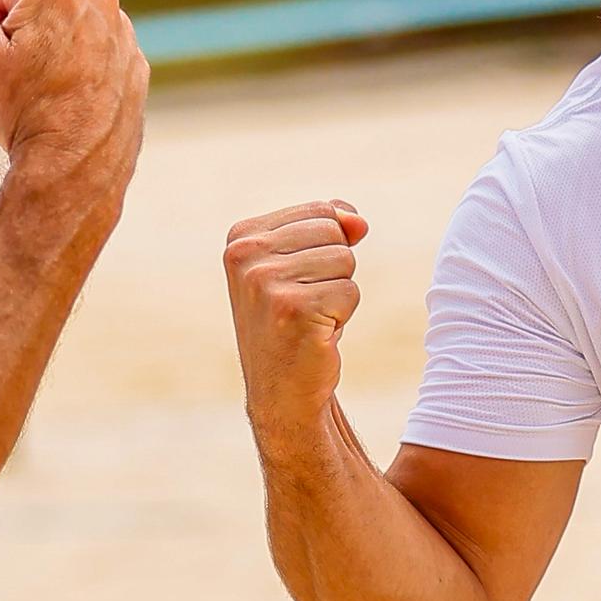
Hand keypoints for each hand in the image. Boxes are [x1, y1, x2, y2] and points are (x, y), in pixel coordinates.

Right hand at [0, 0, 146, 217]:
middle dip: (25, 38)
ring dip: (54, 55)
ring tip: (51, 92)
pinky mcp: (135, 63)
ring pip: (65, 35)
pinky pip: (93, 60)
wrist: (75, 165)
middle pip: (37, 9)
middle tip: (28, 78)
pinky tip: (74, 102)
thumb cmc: (24, 107)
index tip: (9, 64)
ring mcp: (124, 30)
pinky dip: (81, 76)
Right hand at [224, 200, 367, 452]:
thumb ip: (330, 227)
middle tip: (307, 302)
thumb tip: (358, 222)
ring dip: (339, 292)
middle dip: (335, 269)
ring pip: (345, 260)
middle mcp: (245, 256)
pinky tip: (315, 333)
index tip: (299, 280)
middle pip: (334, 231)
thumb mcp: (302, 263)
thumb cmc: (295, 321)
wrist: (282, 390)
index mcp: (241, 237)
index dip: (327, 247)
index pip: (322, 210)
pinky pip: (350, 291)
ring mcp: (265, 283)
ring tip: (310, 317)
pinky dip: (342, 316)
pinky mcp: (292, 309)